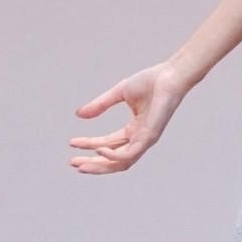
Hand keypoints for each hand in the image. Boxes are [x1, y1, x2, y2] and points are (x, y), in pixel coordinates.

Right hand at [68, 61, 188, 173]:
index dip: (89, 145)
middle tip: (72, 163)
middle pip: (113, 159)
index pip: (108, 144)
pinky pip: (131, 153)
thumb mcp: (119, 93)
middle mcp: (139, 138)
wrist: (169, 75)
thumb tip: (79, 115)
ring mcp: (146, 140)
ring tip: (81, 165)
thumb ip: (100, 105)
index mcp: (134, 130)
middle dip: (92, 163)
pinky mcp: (150, 137)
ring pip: (121, 163)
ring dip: (100, 165)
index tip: (72, 143)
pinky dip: (114, 155)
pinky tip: (99, 150)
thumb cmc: (150, 82)